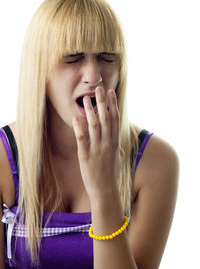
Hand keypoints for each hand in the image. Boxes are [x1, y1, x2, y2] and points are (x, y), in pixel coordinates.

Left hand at [72, 86, 124, 200]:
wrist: (106, 191)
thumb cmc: (112, 174)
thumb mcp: (118, 157)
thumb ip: (116, 145)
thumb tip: (116, 137)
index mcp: (115, 142)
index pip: (114, 119)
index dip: (112, 104)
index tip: (110, 92)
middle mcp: (107, 143)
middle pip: (105, 119)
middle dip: (102, 102)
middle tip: (98, 89)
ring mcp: (97, 149)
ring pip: (93, 126)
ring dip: (90, 111)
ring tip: (85, 99)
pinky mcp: (86, 156)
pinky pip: (82, 139)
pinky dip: (79, 127)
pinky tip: (76, 117)